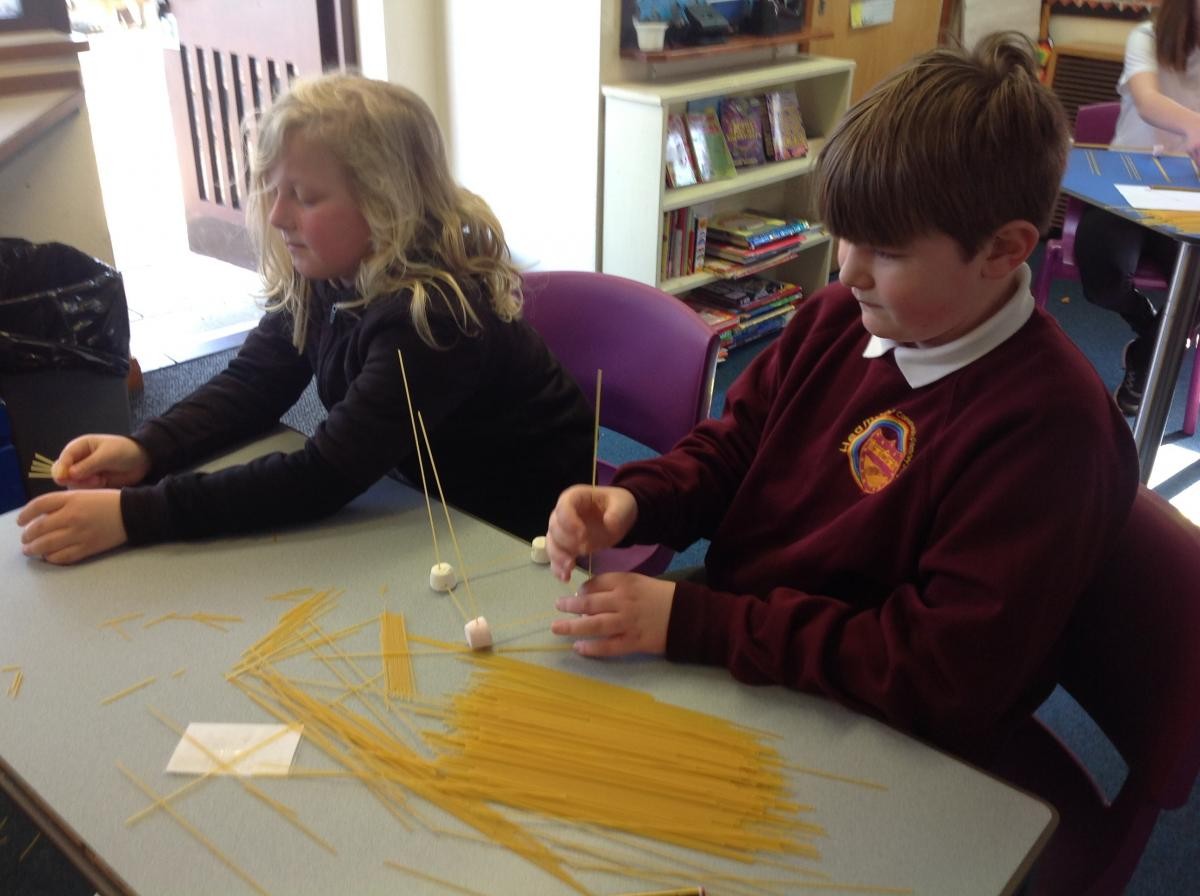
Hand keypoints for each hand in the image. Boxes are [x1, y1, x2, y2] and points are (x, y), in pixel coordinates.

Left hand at [17, 490, 126, 564]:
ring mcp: (79, 533)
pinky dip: (52, 558)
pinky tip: (49, 557)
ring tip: (30, 550)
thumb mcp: (83, 494)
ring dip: (34, 549)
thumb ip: (62, 503)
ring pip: (47, 545)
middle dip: (27, 536)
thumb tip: (40, 517)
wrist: (132, 513)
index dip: (25, 514)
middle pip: (39, 528)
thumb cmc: (108, 502)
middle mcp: (72, 516)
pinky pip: (63, 556)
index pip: (38, 505)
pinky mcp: (88, 547)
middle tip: (25, 539)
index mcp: (71, 499)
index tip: (20, 521)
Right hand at [53, 435, 150, 488]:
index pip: (63, 459)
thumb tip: (70, 474)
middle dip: (74, 479)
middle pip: (63, 474)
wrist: (142, 461)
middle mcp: (77, 461)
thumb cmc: (124, 451)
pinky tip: (102, 483)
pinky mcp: (90, 484)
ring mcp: (83, 473)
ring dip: (84, 485)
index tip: (63, 478)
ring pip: (72, 484)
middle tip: (93, 479)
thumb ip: (88, 464)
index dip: (61, 469)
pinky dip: (90, 490)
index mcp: (79, 447)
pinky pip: (83, 491)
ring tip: (100, 480)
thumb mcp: (107, 455)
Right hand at [545, 485, 637, 581]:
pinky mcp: (566, 546)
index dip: (569, 521)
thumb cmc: (618, 505)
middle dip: (565, 542)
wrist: (619, 516)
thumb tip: (609, 524)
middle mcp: (563, 513)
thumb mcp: (622, 505)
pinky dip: (558, 567)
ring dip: (558, 558)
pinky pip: (555, 557)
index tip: (582, 535)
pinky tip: (565, 577)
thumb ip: (616, 514)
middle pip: (554, 527)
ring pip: (552, 544)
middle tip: (583, 551)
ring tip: (569, 569)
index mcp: (575, 498)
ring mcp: (562, 530)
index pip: (563, 507)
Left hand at [551, 572, 674, 657]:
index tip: (577, 595)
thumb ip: (615, 585)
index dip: (583, 589)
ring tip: (558, 628)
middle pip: (590, 603)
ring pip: (594, 625)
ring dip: (573, 627)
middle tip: (558, 607)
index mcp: (625, 582)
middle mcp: (623, 601)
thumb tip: (587, 595)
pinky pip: (607, 646)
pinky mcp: (633, 642)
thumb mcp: (639, 581)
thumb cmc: (661, 596)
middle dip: (570, 605)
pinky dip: (591, 648)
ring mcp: (627, 623)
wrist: (686, 615)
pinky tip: (579, 648)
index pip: (596, 583)